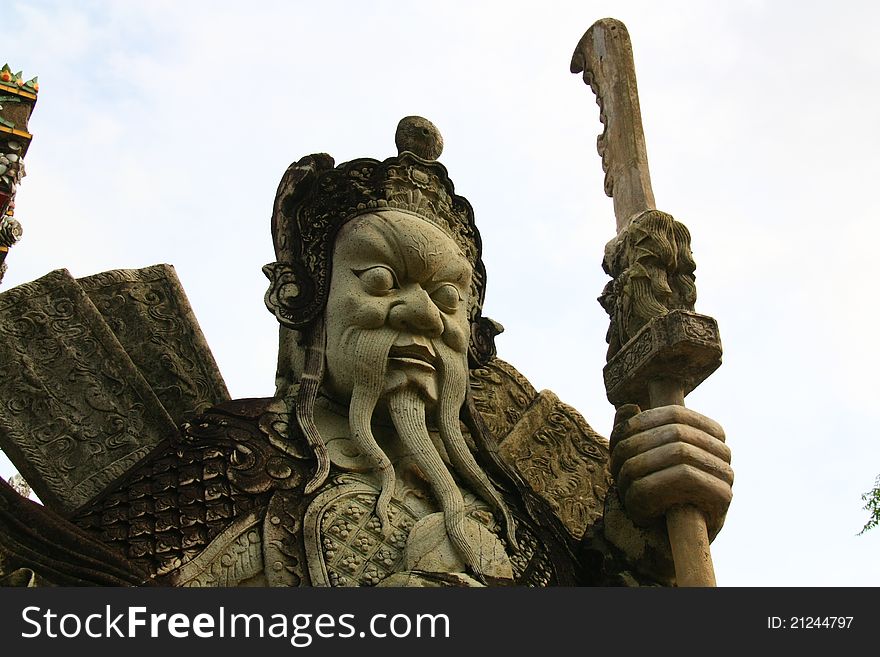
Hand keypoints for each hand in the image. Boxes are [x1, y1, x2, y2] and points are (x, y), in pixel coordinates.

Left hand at [609, 404, 732, 537]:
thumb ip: (626, 430)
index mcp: (704, 433)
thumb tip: (629, 407)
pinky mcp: (722, 498)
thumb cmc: (646, 495)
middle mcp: (721, 451)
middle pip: (674, 433)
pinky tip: (639, 507)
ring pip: (678, 453)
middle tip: (615, 470)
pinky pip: (684, 479)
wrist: (658, 545)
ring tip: (624, 490)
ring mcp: (726, 474)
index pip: (674, 413)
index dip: (641, 424)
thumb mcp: (630, 458)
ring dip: (639, 472)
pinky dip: (652, 491)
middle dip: (636, 449)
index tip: (619, 443)